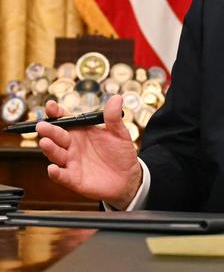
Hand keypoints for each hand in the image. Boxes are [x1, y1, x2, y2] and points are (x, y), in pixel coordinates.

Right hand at [36, 95, 141, 209]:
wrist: (127, 177)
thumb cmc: (120, 153)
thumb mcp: (119, 133)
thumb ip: (114, 117)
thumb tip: (116, 98)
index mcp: (82, 131)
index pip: (66, 119)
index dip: (57, 112)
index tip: (51, 106)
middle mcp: (73, 146)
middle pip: (57, 136)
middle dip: (49, 130)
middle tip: (43, 125)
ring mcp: (72, 162)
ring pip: (56, 154)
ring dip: (50, 148)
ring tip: (46, 142)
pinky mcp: (74, 179)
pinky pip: (62, 176)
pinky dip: (56, 173)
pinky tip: (53, 168)